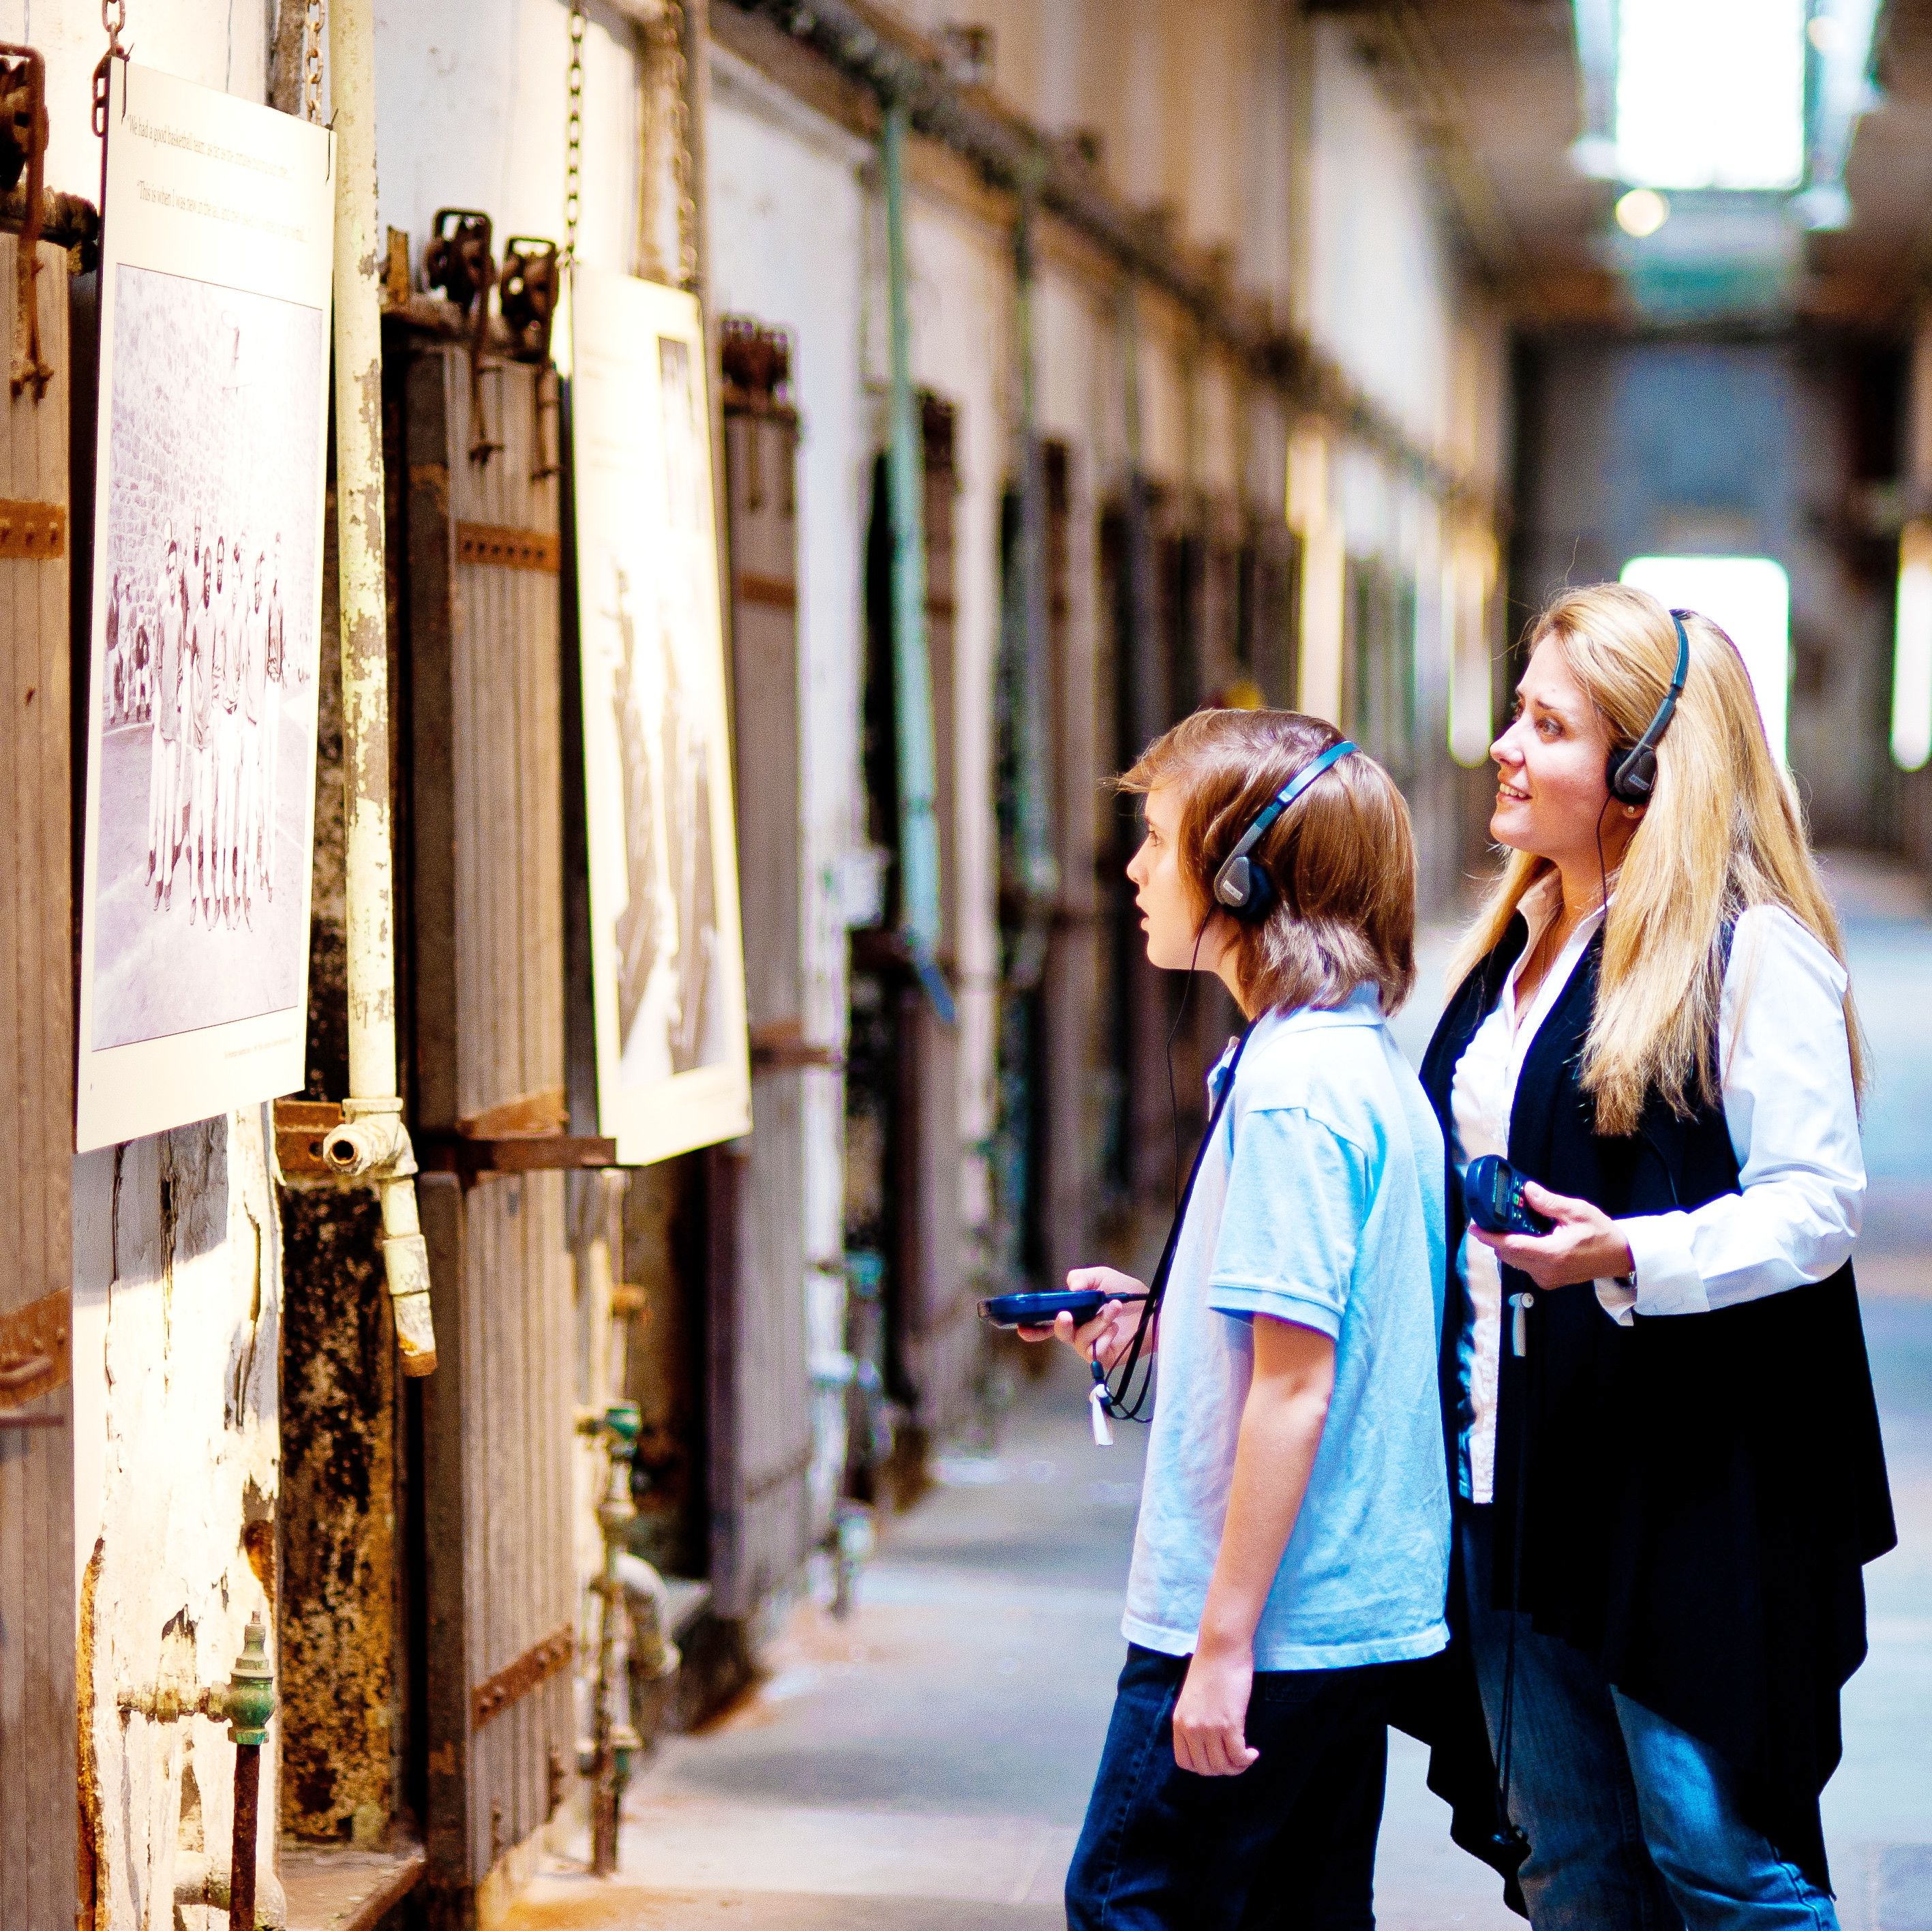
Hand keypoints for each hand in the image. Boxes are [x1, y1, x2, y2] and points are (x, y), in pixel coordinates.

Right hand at [1016, 1267, 1148, 1368]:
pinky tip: (1116, 1328)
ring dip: (1097, 1322)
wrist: (1155, 1309)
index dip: (1033, 1328)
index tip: (1022, 1328)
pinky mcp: (1104, 1358)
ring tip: (1115, 1307)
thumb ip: (1082, 1277)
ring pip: (1081, 1339)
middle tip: (1066, 1314)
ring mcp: (1091, 1346)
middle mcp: (1079, 1331)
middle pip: (1061, 1333)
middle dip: (1062, 1324)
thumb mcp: (1102, 1277)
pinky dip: (1105, 1336)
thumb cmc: (1128, 1294)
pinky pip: (1096, 1350)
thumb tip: (1070, 1288)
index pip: (1047, 1324)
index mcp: (1074, 1314)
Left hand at [1172, 1642, 1258, 1775]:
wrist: (1221, 1647)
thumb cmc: (1209, 1666)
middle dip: (1222, 1768)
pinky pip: (1238, 1756)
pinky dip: (1247, 1759)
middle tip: (1234, 1757)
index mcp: (1179, 1721)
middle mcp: (1190, 1728)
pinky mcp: (1229, 1724)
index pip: (1184, 1762)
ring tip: (1245, 1755)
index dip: (1203, 1766)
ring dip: (1237, 1766)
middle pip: (1205, 1768)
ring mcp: (1209, 1727)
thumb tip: (1206, 1741)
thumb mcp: (1191, 1698)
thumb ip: (1194, 1719)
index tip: (1216, 1757)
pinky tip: (1253, 1752)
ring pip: (1223, 1766)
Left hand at [1471, 1182, 1633, 1288]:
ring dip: (1506, 1244)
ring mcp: (1546, 1278)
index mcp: (1552, 1254)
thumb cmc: (1601, 1234)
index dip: (1489, 1236)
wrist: (1619, 1257)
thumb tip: (1527, 1190)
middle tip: (1489, 1218)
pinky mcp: (1548, 1280)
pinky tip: (1522, 1235)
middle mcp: (1546, 1271)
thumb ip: (1549, 1203)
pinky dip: (1518, 1250)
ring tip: (1505, 1223)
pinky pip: (1524, 1265)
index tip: (1474, 1227)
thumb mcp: (1577, 1212)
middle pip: (1508, 1254)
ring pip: (1514, 1261)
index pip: (1511, 1246)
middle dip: (1495, 1237)